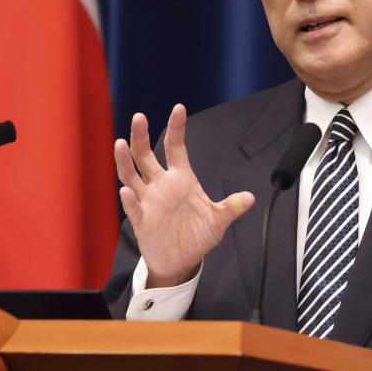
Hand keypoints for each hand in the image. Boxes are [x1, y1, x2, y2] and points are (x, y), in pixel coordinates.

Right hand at [115, 104, 254, 287]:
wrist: (181, 262)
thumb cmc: (198, 236)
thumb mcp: (218, 221)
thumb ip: (231, 207)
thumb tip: (251, 197)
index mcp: (180, 178)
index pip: (175, 147)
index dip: (177, 128)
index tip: (178, 108)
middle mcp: (161, 185)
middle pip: (145, 155)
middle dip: (140, 136)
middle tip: (139, 117)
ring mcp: (148, 201)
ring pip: (131, 175)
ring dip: (125, 160)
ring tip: (120, 143)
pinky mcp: (141, 220)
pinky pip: (133, 207)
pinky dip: (129, 199)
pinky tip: (127, 191)